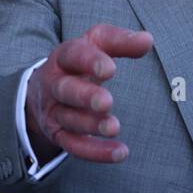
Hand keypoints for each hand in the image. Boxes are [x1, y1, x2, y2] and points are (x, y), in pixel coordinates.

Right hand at [25, 23, 153, 162]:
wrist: (44, 88)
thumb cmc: (79, 61)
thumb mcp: (96, 44)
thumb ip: (120, 41)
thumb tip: (147, 39)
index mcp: (64, 57)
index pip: (73, 55)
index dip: (89, 61)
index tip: (110, 69)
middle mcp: (55, 84)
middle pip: (65, 89)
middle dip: (84, 96)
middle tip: (106, 102)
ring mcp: (54, 110)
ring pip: (69, 119)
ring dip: (91, 125)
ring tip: (114, 127)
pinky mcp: (58, 134)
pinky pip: (74, 145)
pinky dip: (95, 152)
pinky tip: (120, 152)